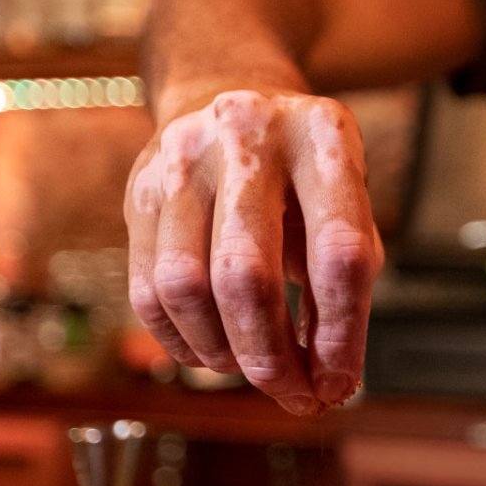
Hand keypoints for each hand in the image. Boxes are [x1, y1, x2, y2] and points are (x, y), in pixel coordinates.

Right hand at [125, 90, 382, 414]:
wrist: (228, 91)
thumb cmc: (304, 168)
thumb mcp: (346, 200)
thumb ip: (346, 282)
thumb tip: (332, 381)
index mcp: (323, 138)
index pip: (338, 254)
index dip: (341, 333)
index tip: (339, 382)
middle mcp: (249, 139)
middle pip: (247, 275)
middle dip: (271, 356)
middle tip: (293, 394)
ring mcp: (183, 160)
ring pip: (186, 287)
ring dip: (222, 353)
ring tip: (252, 369)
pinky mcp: (139, 190)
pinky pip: (148, 290)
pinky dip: (181, 341)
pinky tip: (214, 351)